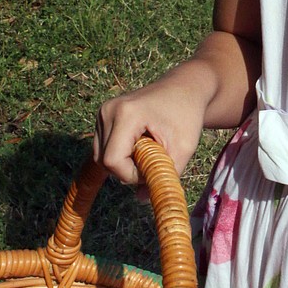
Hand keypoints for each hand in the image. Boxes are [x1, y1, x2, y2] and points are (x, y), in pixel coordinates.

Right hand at [93, 77, 203, 191]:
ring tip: (148, 148)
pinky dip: (120, 153)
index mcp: (126, 114)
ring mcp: (103, 111)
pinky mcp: (103, 115)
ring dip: (123, 162)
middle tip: (154, 158)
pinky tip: (139, 143)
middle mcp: (108, 110)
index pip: (113, 160)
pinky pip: (103, 147)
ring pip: (100, 156)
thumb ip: (163, 176)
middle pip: (104, 160)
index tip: (153, 168)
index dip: (131, 174)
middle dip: (128, 169)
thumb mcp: (183, 148)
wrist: (185, 88)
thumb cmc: (187, 116)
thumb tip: (141, 199)